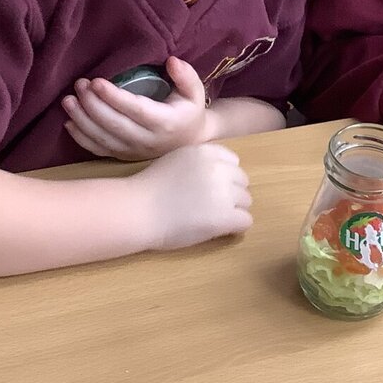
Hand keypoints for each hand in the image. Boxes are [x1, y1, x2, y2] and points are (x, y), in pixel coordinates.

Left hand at [63, 57, 213, 160]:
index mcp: (165, 122)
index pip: (136, 110)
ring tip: (68, 100)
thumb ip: (186, 75)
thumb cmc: (189, 111)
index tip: (96, 82)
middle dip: (92, 104)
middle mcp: (147, 140)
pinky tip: (69, 122)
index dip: (114, 97)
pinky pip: (99, 150)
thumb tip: (171, 61)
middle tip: (79, 85)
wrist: (190, 142)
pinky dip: (81, 138)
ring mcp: (133, 151)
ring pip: (102, 138)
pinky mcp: (123, 157)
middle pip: (114, 124)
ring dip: (82, 119)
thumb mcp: (194, 92)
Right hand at [130, 143, 252, 249]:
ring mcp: (224, 192)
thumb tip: (221, 175)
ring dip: (233, 211)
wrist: (137, 211)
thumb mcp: (177, 160)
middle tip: (209, 207)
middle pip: (242, 183)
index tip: (208, 189)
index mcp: (207, 152)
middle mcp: (219, 168)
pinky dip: (234, 227)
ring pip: (246, 202)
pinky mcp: (225, 216)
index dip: (223, 178)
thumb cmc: (150, 188)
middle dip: (230, 194)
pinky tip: (216, 230)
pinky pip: (245, 221)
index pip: (233, 163)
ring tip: (210, 219)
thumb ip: (200, 162)